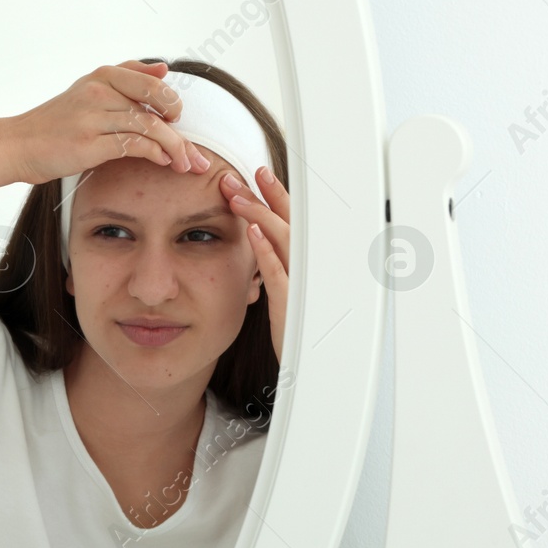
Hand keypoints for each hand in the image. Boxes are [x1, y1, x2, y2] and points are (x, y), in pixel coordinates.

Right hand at [9, 59, 213, 185]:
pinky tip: (162, 162)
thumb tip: (164, 68)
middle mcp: (99, 91)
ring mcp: (94, 117)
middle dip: (180, 126)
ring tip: (185, 163)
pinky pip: (134, 145)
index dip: (171, 101)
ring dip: (175, 147)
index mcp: (102, 75)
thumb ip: (126, 76)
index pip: (152, 82)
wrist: (17, 145)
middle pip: (156, 102)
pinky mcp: (89, 144)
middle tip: (191, 147)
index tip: (177, 120)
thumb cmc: (55, 123)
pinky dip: (155, 154)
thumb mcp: (88, 89)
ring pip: (150, 126)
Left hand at [221, 167, 290, 362]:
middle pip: (289, 222)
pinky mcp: (292, 304)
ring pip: (283, 239)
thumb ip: (275, 268)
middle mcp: (309, 268)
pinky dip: (265, 249)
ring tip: (236, 197)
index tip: (256, 176)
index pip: (291, 221)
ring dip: (259, 214)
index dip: (274, 196)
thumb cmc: (296, 333)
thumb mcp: (285, 294)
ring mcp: (303, 284)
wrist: (311, 371)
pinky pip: (279, 271)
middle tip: (237, 176)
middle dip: (264, 195)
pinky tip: (249, 233)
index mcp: (305, 264)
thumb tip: (259, 245)